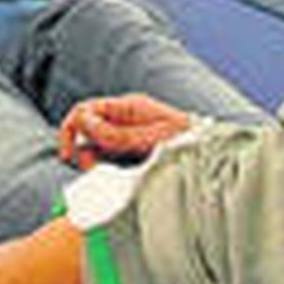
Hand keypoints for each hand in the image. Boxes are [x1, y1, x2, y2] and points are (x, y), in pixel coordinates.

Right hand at [57, 93, 191, 168]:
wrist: (214, 157)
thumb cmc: (189, 143)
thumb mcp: (152, 138)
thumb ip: (119, 133)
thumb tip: (85, 123)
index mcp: (129, 107)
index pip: (86, 109)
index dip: (71, 129)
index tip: (69, 154)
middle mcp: (126, 118)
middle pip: (87, 128)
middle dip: (81, 147)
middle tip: (89, 168)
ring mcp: (128, 135)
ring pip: (96, 145)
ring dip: (93, 159)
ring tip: (105, 174)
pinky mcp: (133, 152)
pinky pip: (109, 157)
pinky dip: (106, 167)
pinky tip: (116, 176)